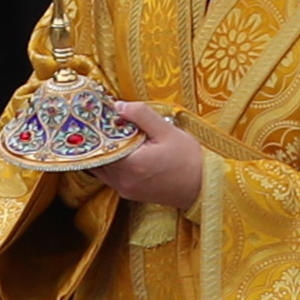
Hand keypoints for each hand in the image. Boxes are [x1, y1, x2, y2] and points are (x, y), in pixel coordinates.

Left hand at [82, 97, 209, 210]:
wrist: (203, 186)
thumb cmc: (188, 158)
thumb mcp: (167, 130)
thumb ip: (141, 115)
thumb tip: (118, 106)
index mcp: (131, 164)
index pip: (101, 145)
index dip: (97, 129)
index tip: (96, 113)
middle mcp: (123, 180)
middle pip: (98, 157)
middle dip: (98, 139)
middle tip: (100, 120)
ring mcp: (125, 189)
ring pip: (101, 168)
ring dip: (103, 152)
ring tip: (109, 133)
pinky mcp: (129, 194)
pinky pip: (110, 176)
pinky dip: (110, 162)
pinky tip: (119, 149)